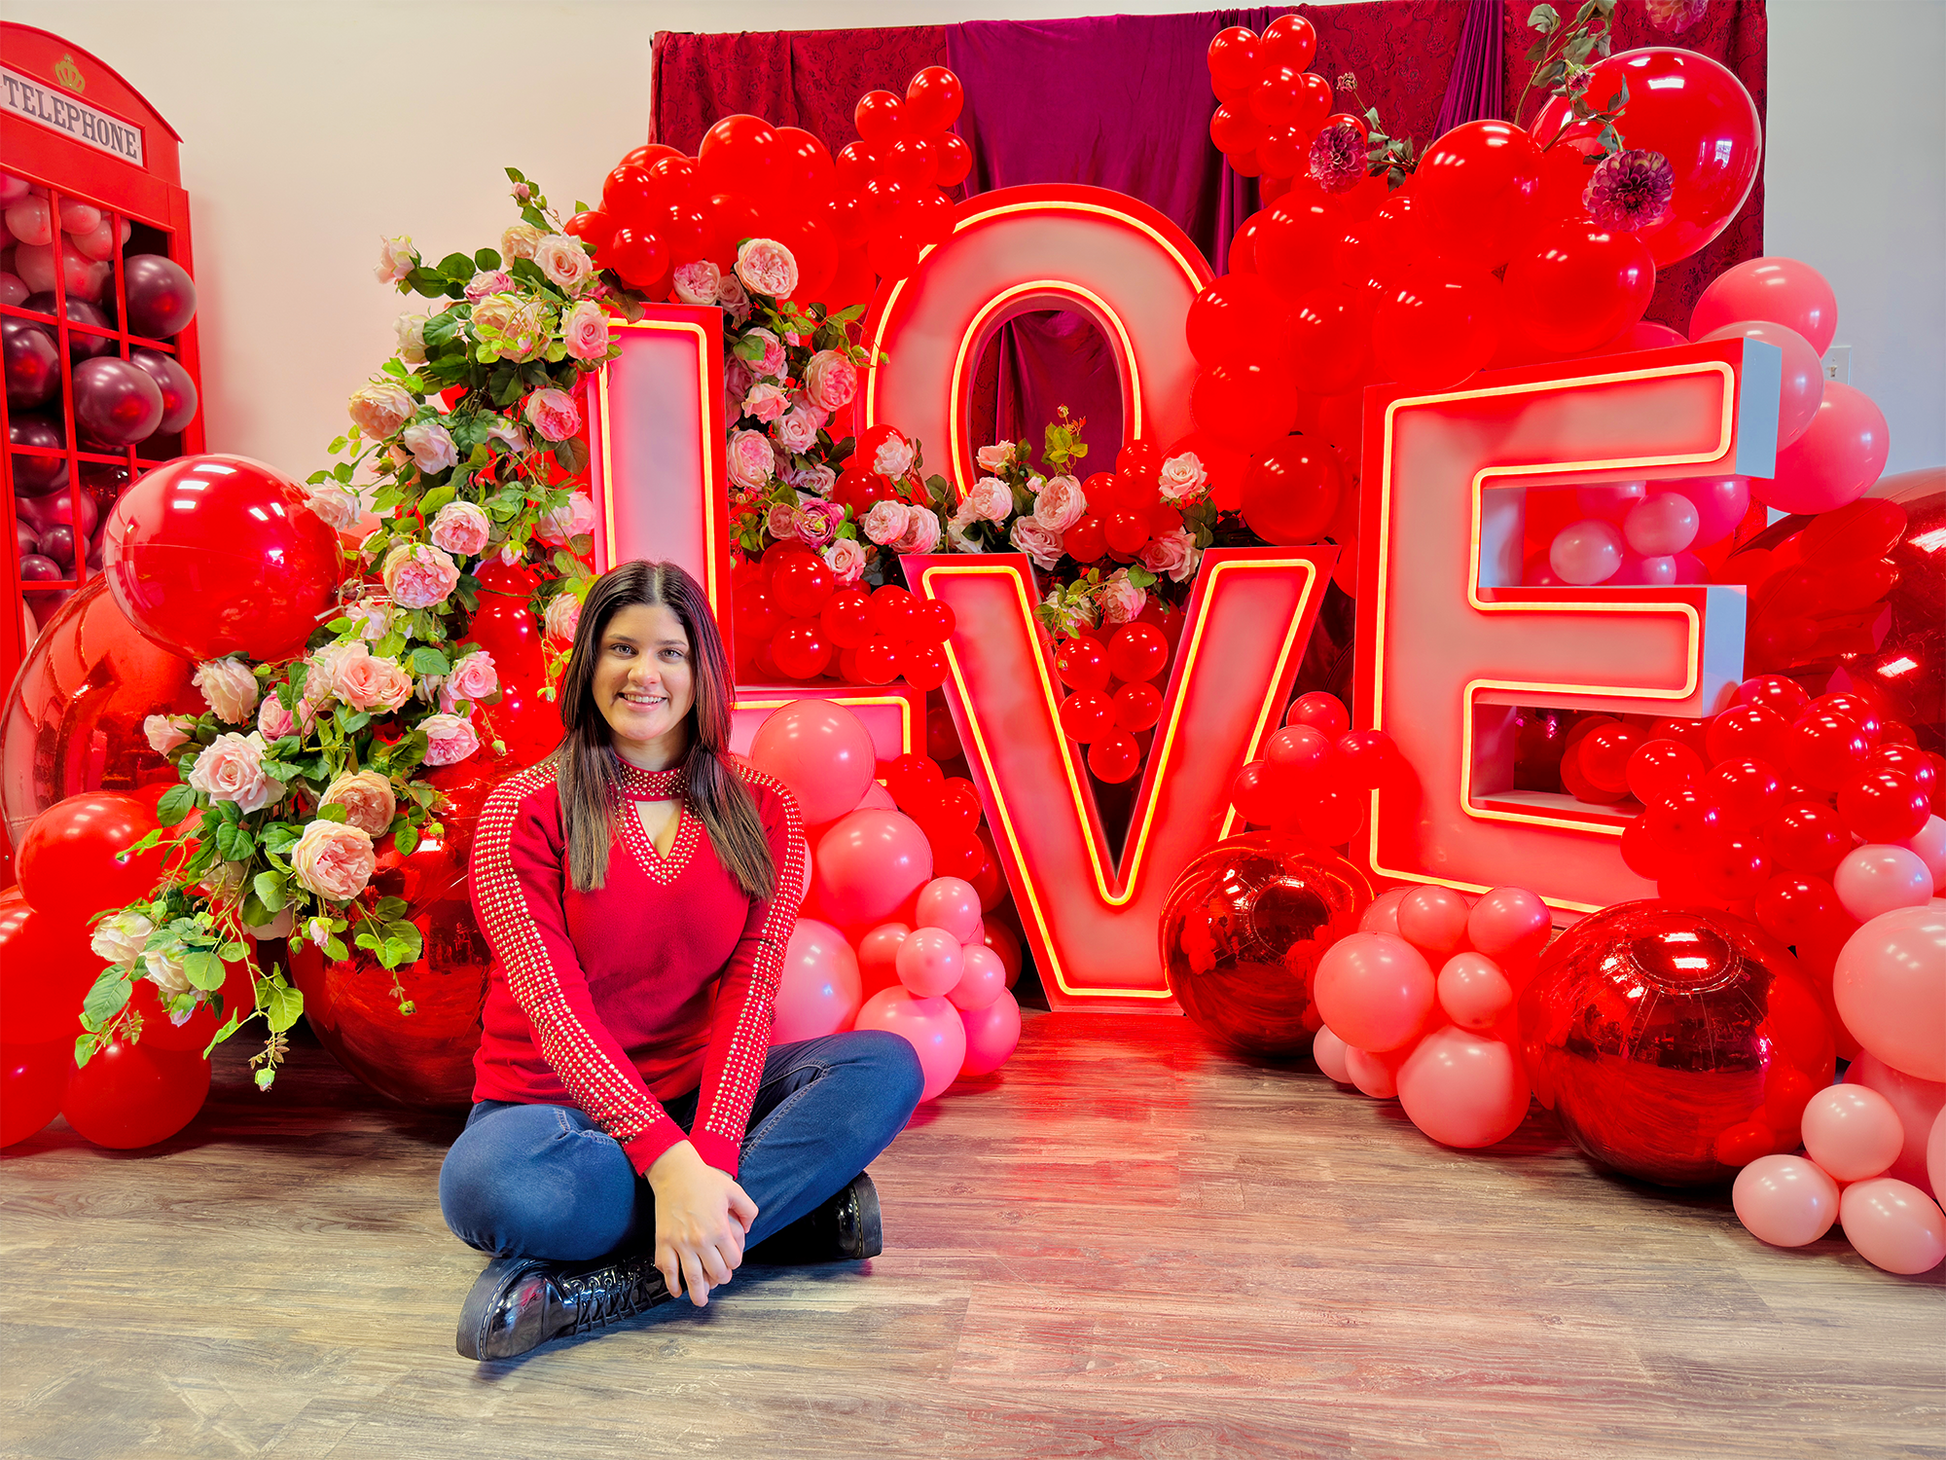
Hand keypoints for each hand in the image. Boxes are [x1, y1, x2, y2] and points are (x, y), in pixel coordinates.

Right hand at [645, 1140, 758, 1307]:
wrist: (675, 1172)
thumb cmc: (705, 1180)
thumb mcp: (735, 1190)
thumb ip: (749, 1210)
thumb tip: (749, 1229)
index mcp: (719, 1229)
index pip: (733, 1259)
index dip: (734, 1262)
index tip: (731, 1262)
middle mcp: (700, 1240)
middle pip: (715, 1272)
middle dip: (720, 1278)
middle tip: (720, 1280)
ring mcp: (680, 1243)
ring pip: (691, 1278)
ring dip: (697, 1293)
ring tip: (700, 1301)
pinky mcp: (663, 1242)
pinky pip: (668, 1270)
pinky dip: (672, 1284)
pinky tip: (676, 1290)